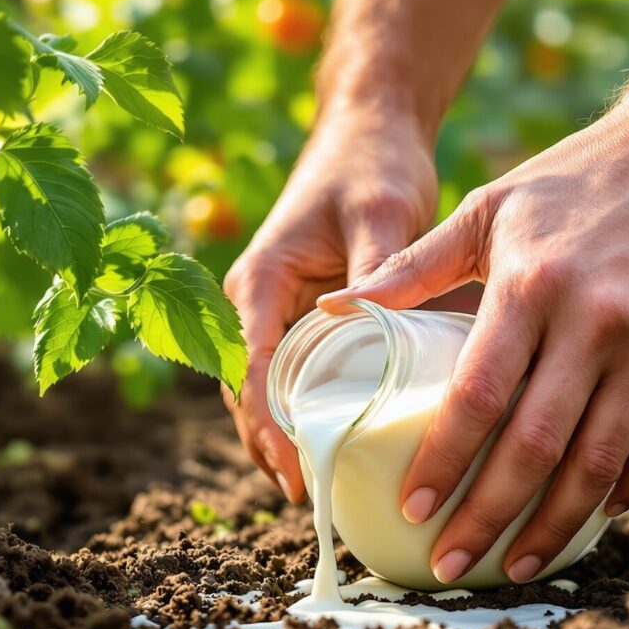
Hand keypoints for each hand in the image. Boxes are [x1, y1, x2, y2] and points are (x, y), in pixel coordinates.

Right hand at [222, 105, 437, 501]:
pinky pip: (288, 378)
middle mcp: (252, 302)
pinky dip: (299, 416)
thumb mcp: (382, 213)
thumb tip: (374, 325)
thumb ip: (376, 270)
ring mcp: (270, 312)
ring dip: (279, 440)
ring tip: (317, 493)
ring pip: (261, 393)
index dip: (269, 426)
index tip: (298, 470)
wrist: (369, 130)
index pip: (251, 369)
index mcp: (260, 280)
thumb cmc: (374, 165)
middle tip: (311, 498)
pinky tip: (332, 452)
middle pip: (246, 393)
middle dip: (270, 448)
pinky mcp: (296, 318)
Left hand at [319, 98, 628, 583]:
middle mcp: (595, 324)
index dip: (442, 461)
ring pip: (600, 465)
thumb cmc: (579, 176)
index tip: (411, 507)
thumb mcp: (490, 207)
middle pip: (534, 448)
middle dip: (487, 518)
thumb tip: (334, 309)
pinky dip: (626, 492)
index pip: (476, 397)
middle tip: (449, 564)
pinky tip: (592, 519)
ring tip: (516, 564)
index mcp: (532, 286)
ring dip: (555, 527)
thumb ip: (413, 267)